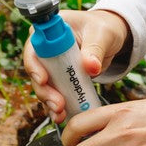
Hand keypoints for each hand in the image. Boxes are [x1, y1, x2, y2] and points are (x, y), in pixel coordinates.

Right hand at [22, 8, 129, 124]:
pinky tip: (61, 117)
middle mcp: (45, 48)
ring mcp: (51, 65)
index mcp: (49, 30)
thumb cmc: (104, 29)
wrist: (111, 38)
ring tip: (60, 114)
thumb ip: (95, 49)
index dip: (34, 65)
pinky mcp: (59, 78)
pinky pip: (54, 93)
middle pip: (36, 71)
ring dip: (49, 102)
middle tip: (58, 104)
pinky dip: (57, 106)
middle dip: (44, 90)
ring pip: (43, 86)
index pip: (34, 48)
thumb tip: (91, 67)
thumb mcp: (102, 35)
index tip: (43, 79)